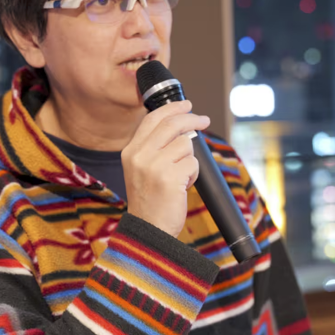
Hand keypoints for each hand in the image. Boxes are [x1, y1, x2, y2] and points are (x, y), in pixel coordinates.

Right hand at [120, 99, 209, 237]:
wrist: (149, 230)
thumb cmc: (150, 201)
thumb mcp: (142, 169)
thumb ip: (154, 147)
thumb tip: (183, 127)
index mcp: (130, 151)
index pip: (151, 119)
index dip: (171, 109)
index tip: (186, 105)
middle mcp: (139, 155)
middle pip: (171, 124)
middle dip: (191, 118)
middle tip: (204, 120)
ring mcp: (153, 165)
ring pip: (185, 144)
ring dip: (190, 159)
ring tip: (181, 176)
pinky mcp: (170, 177)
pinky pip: (193, 163)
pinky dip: (194, 174)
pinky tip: (183, 186)